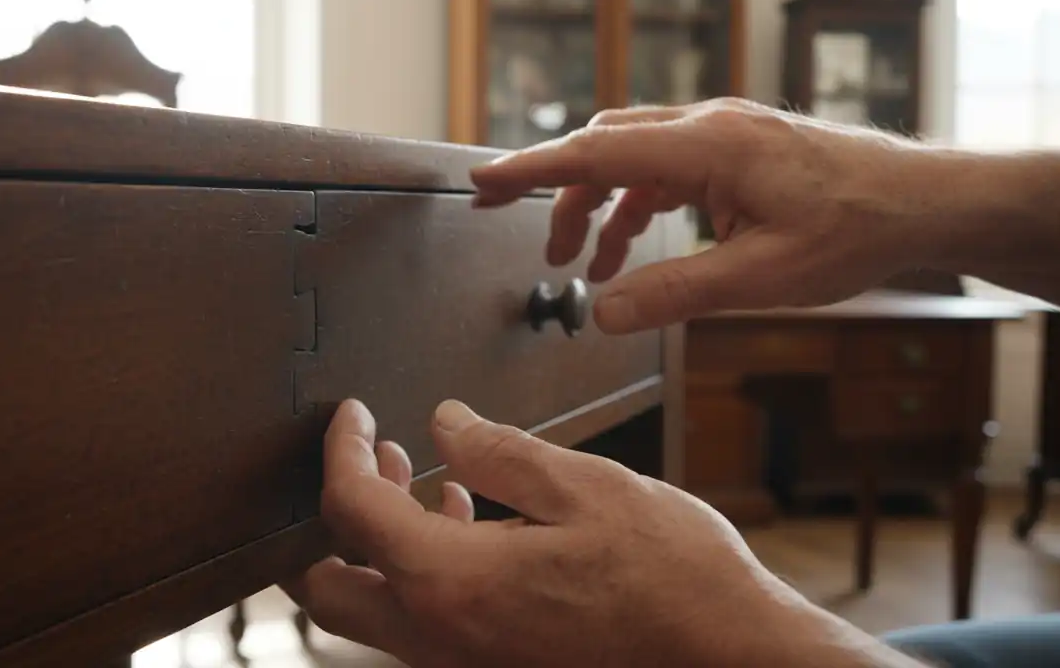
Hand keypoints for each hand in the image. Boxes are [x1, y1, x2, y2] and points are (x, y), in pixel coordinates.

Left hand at [281, 399, 871, 667]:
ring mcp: (463, 667)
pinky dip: (425, 573)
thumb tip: (445, 423)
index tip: (352, 417)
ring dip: (382, 544)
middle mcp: (441, 639)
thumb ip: (500, 452)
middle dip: (335, 516)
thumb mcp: (587, 488)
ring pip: (374, 611)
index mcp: (453, 583)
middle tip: (375, 460)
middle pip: (327, 587)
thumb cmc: (674, 582)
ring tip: (429, 484)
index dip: (341, 450)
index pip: (350, 509)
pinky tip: (475, 526)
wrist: (732, 662)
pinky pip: (425, 627)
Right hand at [469, 99, 941, 332]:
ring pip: (630, 159)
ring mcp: (722, 133)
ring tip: (578, 263)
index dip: (530, 169)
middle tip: (512, 226)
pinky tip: (632, 249)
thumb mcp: (761, 279)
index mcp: (707, 147)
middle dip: (555, 192)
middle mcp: (708, 127)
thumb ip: (674, 294)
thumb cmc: (856, 230)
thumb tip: (603, 314)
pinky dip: (635, 206)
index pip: (595, 153)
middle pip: (603, 149)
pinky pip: (663, 168)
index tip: (480, 180)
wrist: (922, 202)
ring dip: (596, 205)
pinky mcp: (735, 147)